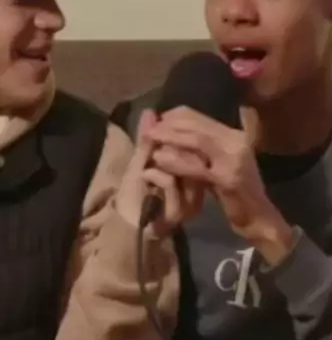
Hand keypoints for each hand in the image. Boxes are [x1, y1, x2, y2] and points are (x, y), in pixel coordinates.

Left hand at [115, 109, 204, 234]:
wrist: (124, 228)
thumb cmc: (133, 195)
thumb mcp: (141, 162)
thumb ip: (148, 139)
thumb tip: (150, 111)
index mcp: (191, 175)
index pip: (199, 145)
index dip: (181, 129)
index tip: (161, 122)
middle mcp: (196, 188)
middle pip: (196, 153)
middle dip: (172, 140)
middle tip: (153, 138)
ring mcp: (189, 202)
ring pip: (187, 165)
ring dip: (164, 157)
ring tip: (150, 160)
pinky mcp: (178, 211)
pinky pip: (171, 181)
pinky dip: (155, 174)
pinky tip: (145, 176)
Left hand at [148, 107, 296, 260]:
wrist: (257, 217)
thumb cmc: (237, 192)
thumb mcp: (223, 163)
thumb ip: (206, 146)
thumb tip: (178, 125)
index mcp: (234, 135)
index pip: (198, 116)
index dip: (174, 116)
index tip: (156, 121)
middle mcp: (236, 141)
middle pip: (196, 125)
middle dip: (168, 125)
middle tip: (148, 129)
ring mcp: (234, 159)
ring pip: (196, 140)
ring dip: (170, 138)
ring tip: (150, 140)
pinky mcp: (227, 178)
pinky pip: (196, 166)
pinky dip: (175, 161)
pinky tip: (159, 160)